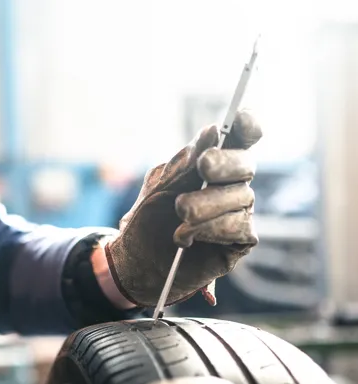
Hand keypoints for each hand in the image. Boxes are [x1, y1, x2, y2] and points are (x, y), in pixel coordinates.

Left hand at [104, 110, 261, 306]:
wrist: (136, 264)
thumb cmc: (146, 222)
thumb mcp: (159, 189)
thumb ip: (185, 164)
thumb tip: (214, 132)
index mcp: (210, 164)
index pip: (239, 138)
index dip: (246, 125)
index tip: (239, 118)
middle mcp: (229, 185)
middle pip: (245, 163)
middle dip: (224, 163)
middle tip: (203, 167)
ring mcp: (237, 212)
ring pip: (241, 197)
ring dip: (207, 204)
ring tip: (180, 214)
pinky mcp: (239, 241)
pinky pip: (239, 227)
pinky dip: (211, 229)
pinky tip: (186, 236)